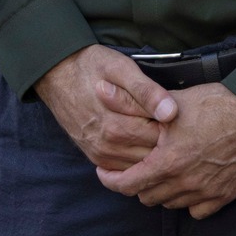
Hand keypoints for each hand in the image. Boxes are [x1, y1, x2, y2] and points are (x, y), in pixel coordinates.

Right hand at [34, 44, 178, 170]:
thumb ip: (146, 91)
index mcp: (116, 125)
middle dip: (167, 142)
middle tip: (174, 124)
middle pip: (153, 154)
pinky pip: (125, 169)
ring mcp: (100, 154)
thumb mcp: (119, 68)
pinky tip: (144, 144)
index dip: (175, 127)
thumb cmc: (90, 66)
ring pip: (141, 165)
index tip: (179, 113)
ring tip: (160, 132)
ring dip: (154, 153)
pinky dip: (139, 161)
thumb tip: (171, 113)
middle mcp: (107, 146)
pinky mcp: (95, 156)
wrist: (55, 73)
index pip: (161, 138)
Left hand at [96, 82, 235, 216]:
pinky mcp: (226, 195)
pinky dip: (188, 200)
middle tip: (136, 166)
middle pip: (147, 197)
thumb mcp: (168, 102)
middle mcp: (186, 183)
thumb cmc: (214, 103)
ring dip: (162, 191)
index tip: (104, 172)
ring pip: (171, 204)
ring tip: (160, 172)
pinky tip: (186, 182)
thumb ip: (130, 103)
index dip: (110, 179)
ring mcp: (208, 192)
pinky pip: (197, 210)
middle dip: (137, 183)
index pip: (127, 184)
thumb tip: (98, 88)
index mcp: (168, 162)